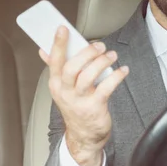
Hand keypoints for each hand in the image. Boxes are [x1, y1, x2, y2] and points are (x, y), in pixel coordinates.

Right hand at [39, 26, 128, 165]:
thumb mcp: (62, 89)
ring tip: (112, 55)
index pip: (54, 60)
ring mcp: (80, 101)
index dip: (58, 44)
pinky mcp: (95, 108)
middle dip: (86, 53)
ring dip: (102, 62)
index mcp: (56, 84)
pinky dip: (117, 76)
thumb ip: (55, 68)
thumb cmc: (75, 107)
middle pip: (71, 67)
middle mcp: (65, 92)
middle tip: (99, 45)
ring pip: (88, 76)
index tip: (62, 28)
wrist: (84, 136)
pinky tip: (123, 70)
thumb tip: (43, 49)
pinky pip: (106, 88)